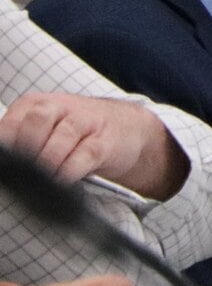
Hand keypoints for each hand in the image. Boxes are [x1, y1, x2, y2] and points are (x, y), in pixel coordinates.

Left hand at [0, 94, 187, 198]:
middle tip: (25, 172)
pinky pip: (85, 155)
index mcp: (34, 104)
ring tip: (43, 181)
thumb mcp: (43, 130)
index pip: (10, 124)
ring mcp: (85, 122)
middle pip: (36, 123)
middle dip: (27, 150)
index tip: (9, 167)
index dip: (6, 148)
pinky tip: (63, 181)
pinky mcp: (105, 141)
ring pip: (61, 138)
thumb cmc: (75, 134)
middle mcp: (60, 107)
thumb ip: (20, 142)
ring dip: (48, 163)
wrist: (126, 128)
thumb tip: (4, 166)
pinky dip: (70, 171)